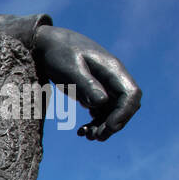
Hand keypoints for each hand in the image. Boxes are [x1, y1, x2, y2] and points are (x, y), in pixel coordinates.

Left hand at [33, 25, 141, 140]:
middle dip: (114, 124)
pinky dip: (95, 123)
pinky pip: (102, 111)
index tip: (109, 127)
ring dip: (105, 126)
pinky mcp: (94, 91)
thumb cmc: (58, 53)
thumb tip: (102, 103)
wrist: (47, 43)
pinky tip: (81, 130)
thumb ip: (86, 84)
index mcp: (112, 69)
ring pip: (114, 111)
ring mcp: (105, 85)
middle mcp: (113, 78)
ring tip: (87, 136)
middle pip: (126, 105)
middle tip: (95, 137)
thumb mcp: (70, 69)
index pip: (131, 94)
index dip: (125, 113)